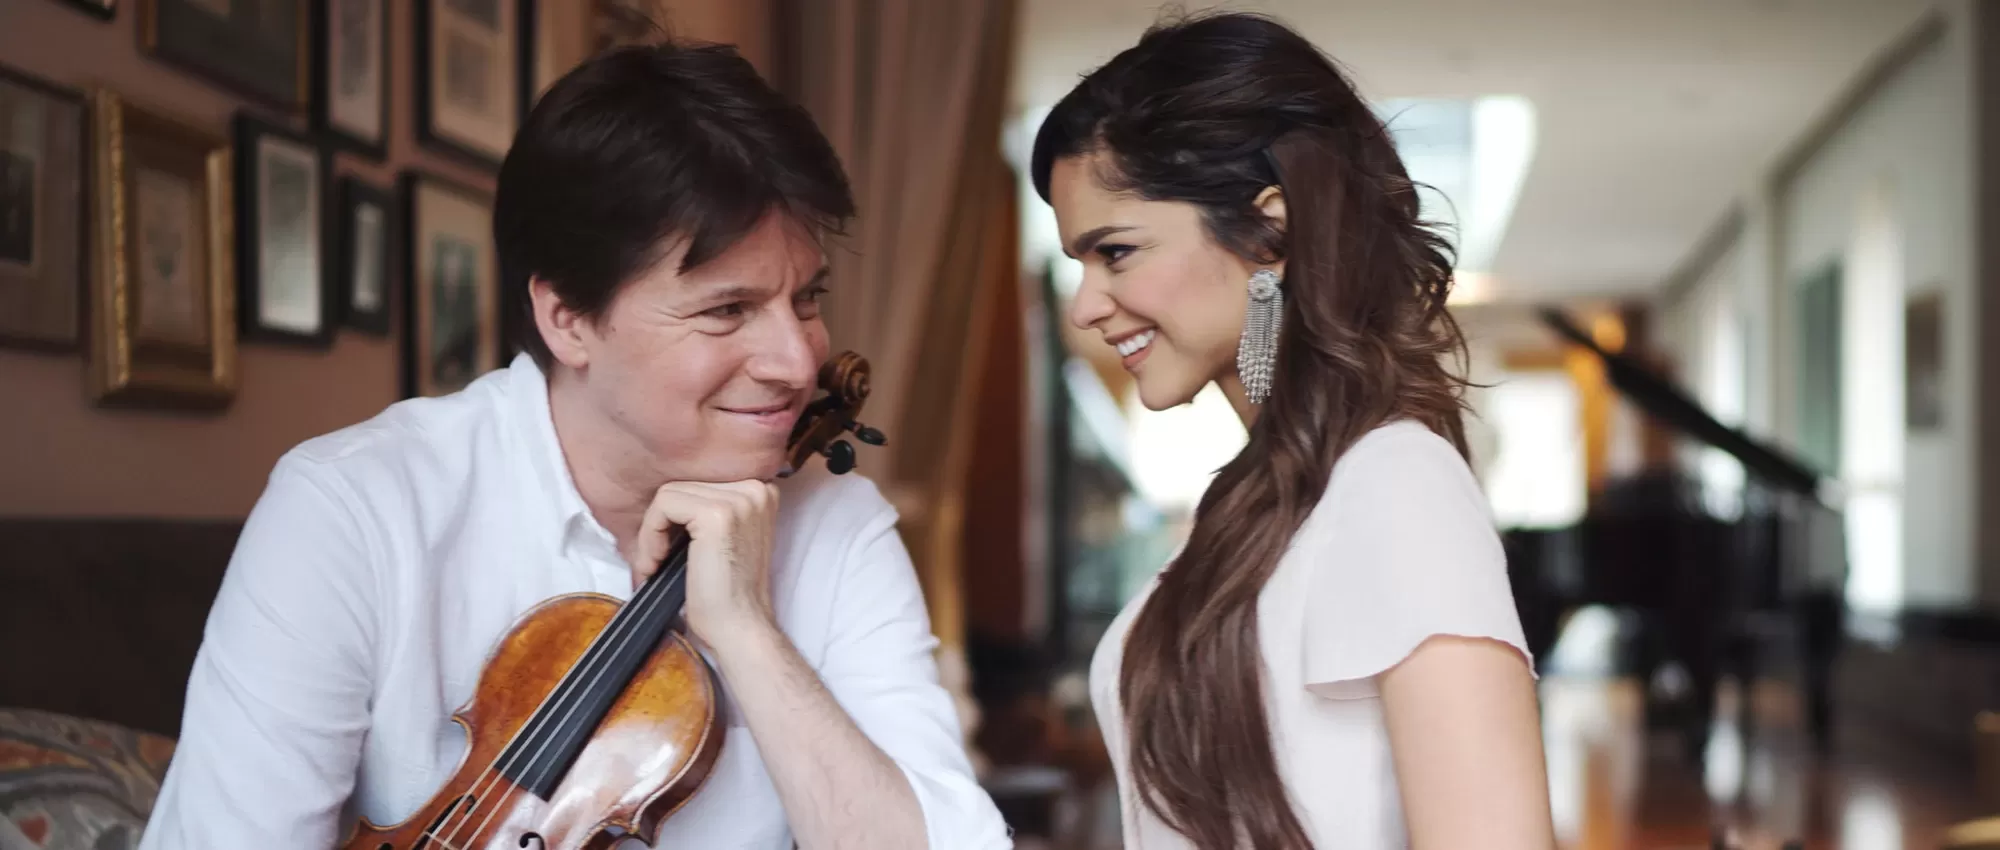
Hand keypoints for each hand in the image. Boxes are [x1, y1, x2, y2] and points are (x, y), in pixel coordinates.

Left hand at [632, 480, 781, 643]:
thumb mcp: (726, 537)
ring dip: (652, 532)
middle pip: (684, 485)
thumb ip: (708, 511)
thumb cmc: (726, 593)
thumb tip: (665, 497)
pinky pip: (663, 506)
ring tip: (656, 564)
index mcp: (761, 491)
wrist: (739, 628)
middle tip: (656, 561)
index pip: (699, 484)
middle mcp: (756, 488)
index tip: (669, 550)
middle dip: (662, 525)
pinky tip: (657, 563)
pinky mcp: (717, 514)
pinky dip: (650, 535)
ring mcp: (740, 499)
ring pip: (669, 494)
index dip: (677, 517)